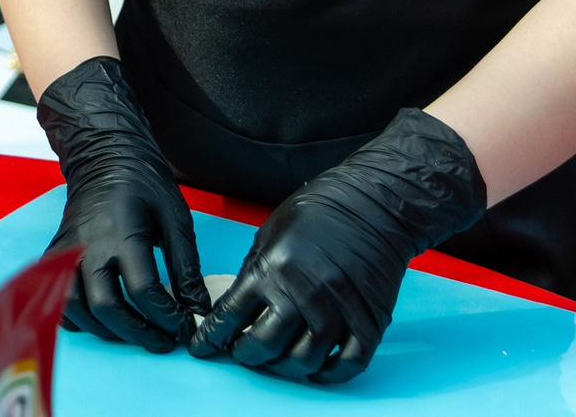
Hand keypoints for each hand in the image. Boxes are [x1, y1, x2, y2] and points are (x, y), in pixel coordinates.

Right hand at [34, 56, 209, 351]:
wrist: (104, 153)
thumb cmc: (143, 182)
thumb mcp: (175, 218)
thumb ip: (185, 266)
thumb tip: (197, 309)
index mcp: (122, 232)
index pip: (143, 290)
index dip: (167, 316)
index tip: (183, 324)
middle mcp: (88, 245)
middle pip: (106, 306)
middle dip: (137, 332)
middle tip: (162, 340)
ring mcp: (67, 250)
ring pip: (77, 308)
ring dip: (106, 329)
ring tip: (134, 331)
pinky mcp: (56, 254)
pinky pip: (58, 297)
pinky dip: (77, 316)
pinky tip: (100, 319)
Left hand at [191, 108, 484, 382]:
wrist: (372, 203)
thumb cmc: (317, 213)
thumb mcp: (269, 234)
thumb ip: (254, 273)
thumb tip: (237, 310)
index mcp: (271, 268)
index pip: (230, 316)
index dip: (212, 338)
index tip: (203, 347)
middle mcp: (302, 291)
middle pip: (266, 345)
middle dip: (247, 356)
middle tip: (244, 354)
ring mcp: (337, 308)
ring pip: (305, 359)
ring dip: (286, 368)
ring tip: (278, 361)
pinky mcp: (369, 319)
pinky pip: (348, 362)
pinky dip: (330, 373)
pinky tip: (317, 367)